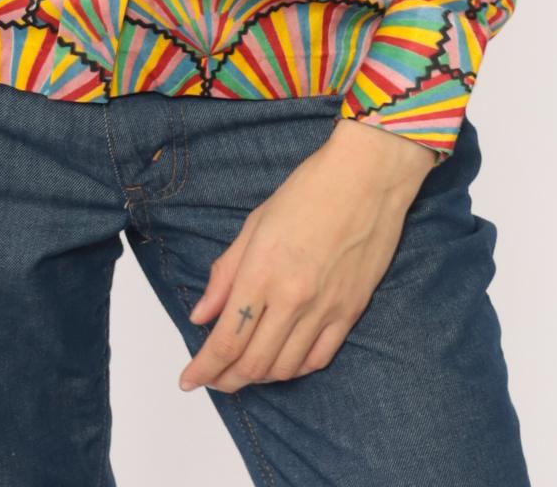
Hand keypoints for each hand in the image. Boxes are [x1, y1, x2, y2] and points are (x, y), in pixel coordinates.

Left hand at [176, 120, 436, 393]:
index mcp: (262, 271)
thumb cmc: (309, 190)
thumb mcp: (255, 223)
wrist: (368, 177)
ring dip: (258, 378)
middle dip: (226, 380)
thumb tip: (201, 315)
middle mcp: (292, 298)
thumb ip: (226, 273)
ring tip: (243, 370)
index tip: (188, 379)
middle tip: (212, 379)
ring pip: (285, 369)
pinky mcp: (350, 312)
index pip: (226, 340)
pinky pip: (318, 359)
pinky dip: (294, 370)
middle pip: (253, 364)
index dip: (204, 368)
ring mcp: (324, 309)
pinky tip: (282, 362)